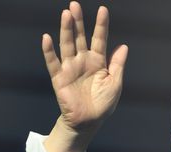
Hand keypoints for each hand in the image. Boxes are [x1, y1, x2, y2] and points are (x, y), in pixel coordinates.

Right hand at [42, 2, 127, 151]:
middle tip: (75, 5)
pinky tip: (47, 38)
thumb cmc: (103, 103)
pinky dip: (49, 51)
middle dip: (79, 21)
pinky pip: (53, 62)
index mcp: (98, 62)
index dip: (101, 25)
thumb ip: (117, 65)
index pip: (99, 39)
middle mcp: (83, 61)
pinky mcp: (59, 78)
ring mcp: (70, 68)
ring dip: (66, 30)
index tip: (103, 10)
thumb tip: (124, 46)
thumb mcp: (115, 83)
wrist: (89, 121)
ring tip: (66, 14)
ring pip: (67, 45)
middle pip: (80, 37)